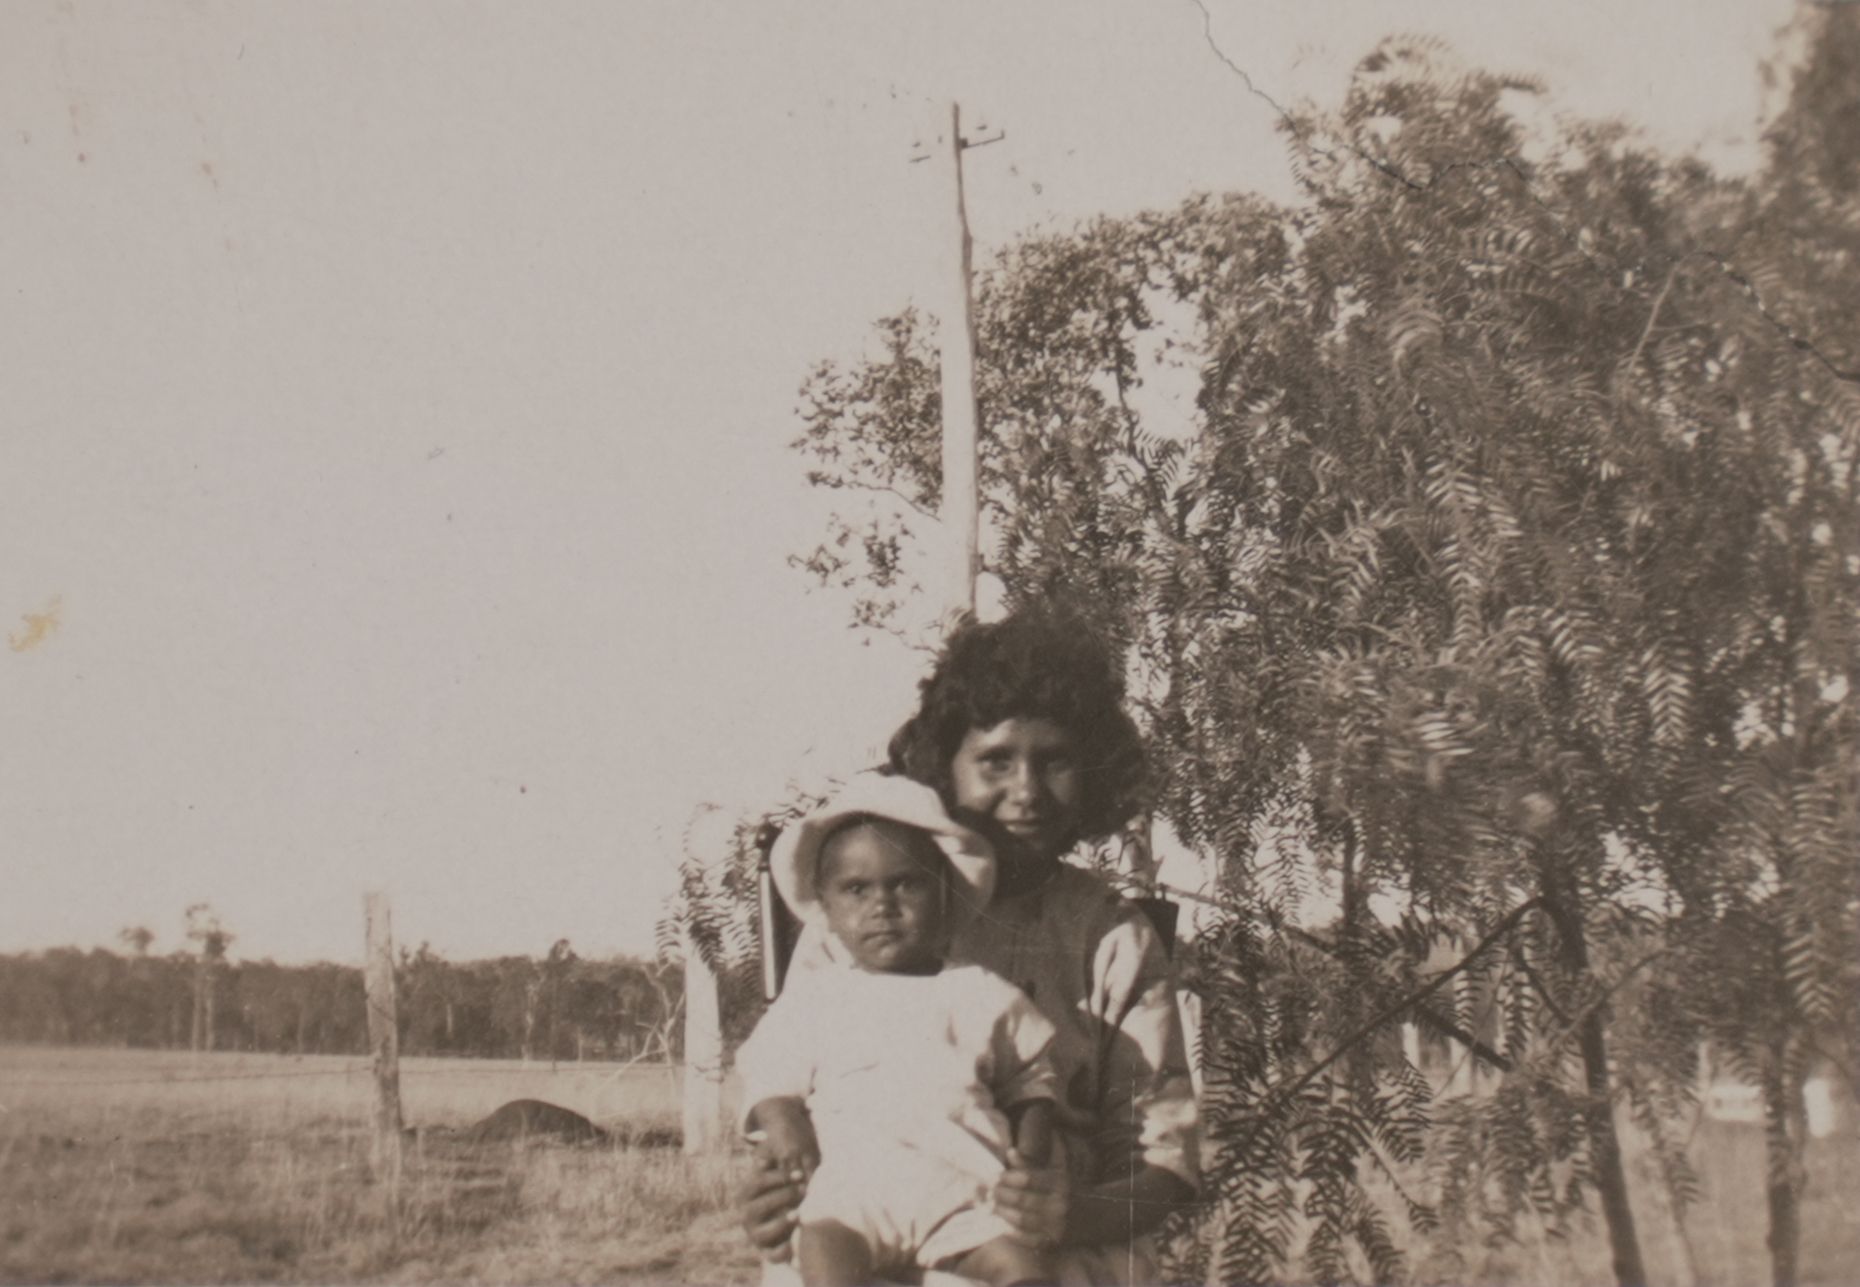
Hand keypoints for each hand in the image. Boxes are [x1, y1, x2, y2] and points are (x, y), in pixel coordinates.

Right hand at [738, 1146, 806, 1262]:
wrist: (783, 1217)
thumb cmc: (780, 1189)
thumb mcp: (776, 1175)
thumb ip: (773, 1164)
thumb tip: (766, 1156)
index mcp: (746, 1194)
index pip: (757, 1182)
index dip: (778, 1177)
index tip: (799, 1174)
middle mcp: (747, 1216)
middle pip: (759, 1207)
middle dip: (783, 1197)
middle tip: (803, 1191)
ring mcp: (755, 1234)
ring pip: (762, 1233)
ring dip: (780, 1223)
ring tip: (797, 1214)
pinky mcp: (767, 1251)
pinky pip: (771, 1256)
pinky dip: (781, 1252)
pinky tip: (793, 1245)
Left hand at [993, 1146, 1068, 1248]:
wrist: (1099, 1217)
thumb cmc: (1072, 1191)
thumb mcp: (1056, 1173)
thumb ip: (1031, 1164)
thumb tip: (1010, 1152)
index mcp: (1060, 1183)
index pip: (1027, 1178)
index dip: (1007, 1177)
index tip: (996, 1177)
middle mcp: (1059, 1204)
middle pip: (1021, 1199)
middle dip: (1000, 1195)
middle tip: (989, 1192)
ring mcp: (1057, 1225)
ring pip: (1022, 1219)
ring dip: (1002, 1213)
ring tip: (991, 1207)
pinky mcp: (1055, 1242)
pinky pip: (1028, 1239)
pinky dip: (1013, 1233)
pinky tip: (1002, 1226)